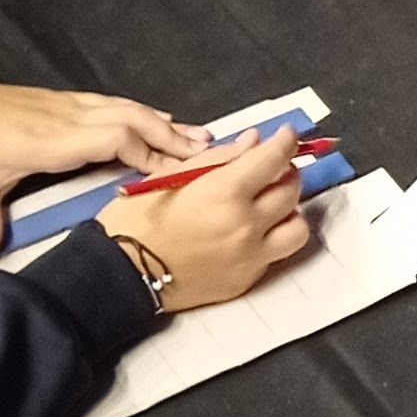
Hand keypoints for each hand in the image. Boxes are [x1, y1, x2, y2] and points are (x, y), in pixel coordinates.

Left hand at [0, 73, 210, 253]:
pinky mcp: (67, 101)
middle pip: (133, 119)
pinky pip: (117, 104)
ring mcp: (70, 105)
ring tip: (203, 137)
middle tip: (211, 154)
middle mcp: (69, 117)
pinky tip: (164, 122)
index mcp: (52, 139)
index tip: (177, 173)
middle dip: (173, 137)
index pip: (114, 137)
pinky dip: (146, 114)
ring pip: (129, 108)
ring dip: (166, 123)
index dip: (149, 153)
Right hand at [95, 125, 314, 308]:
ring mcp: (250, 256)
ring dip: (288, 211)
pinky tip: (251, 231)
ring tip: (267, 206)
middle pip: (291, 191)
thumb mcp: (170, 176)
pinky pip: (277, 254)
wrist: (120, 273)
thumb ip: (220, 158)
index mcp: (225, 193)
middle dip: (285, 173)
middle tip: (270, 170)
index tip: (286, 136)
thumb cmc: (135, 221)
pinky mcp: (246, 279)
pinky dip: (272, 237)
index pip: (275, 159)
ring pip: (297, 227)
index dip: (286, 142)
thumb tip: (252, 142)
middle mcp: (245, 225)